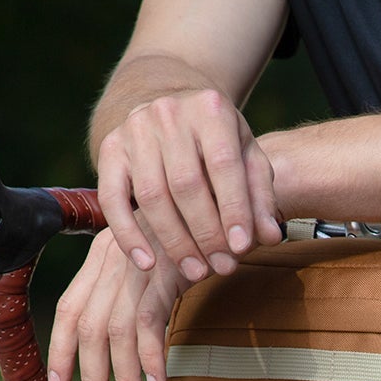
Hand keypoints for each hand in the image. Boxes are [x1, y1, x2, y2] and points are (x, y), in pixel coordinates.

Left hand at [49, 230, 193, 380]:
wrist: (227, 202)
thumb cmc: (196, 238)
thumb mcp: (155, 260)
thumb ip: (134, 290)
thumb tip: (126, 341)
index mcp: (102, 256)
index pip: (69, 309)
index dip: (60, 351)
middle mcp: (112, 258)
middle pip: (88, 326)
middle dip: (91, 376)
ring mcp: (139, 264)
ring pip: (115, 331)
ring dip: (122, 377)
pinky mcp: (166, 271)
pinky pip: (149, 322)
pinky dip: (151, 357)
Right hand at [96, 88, 285, 283]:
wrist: (171, 112)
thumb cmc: (217, 143)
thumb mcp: (246, 157)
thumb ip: (259, 195)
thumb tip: (270, 236)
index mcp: (210, 109)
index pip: (222, 164)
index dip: (233, 208)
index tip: (242, 247)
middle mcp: (169, 113)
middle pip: (185, 183)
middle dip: (206, 232)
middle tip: (222, 266)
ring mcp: (135, 129)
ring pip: (151, 195)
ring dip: (174, 241)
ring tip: (195, 271)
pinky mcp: (109, 148)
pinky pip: (112, 198)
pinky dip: (128, 235)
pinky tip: (146, 263)